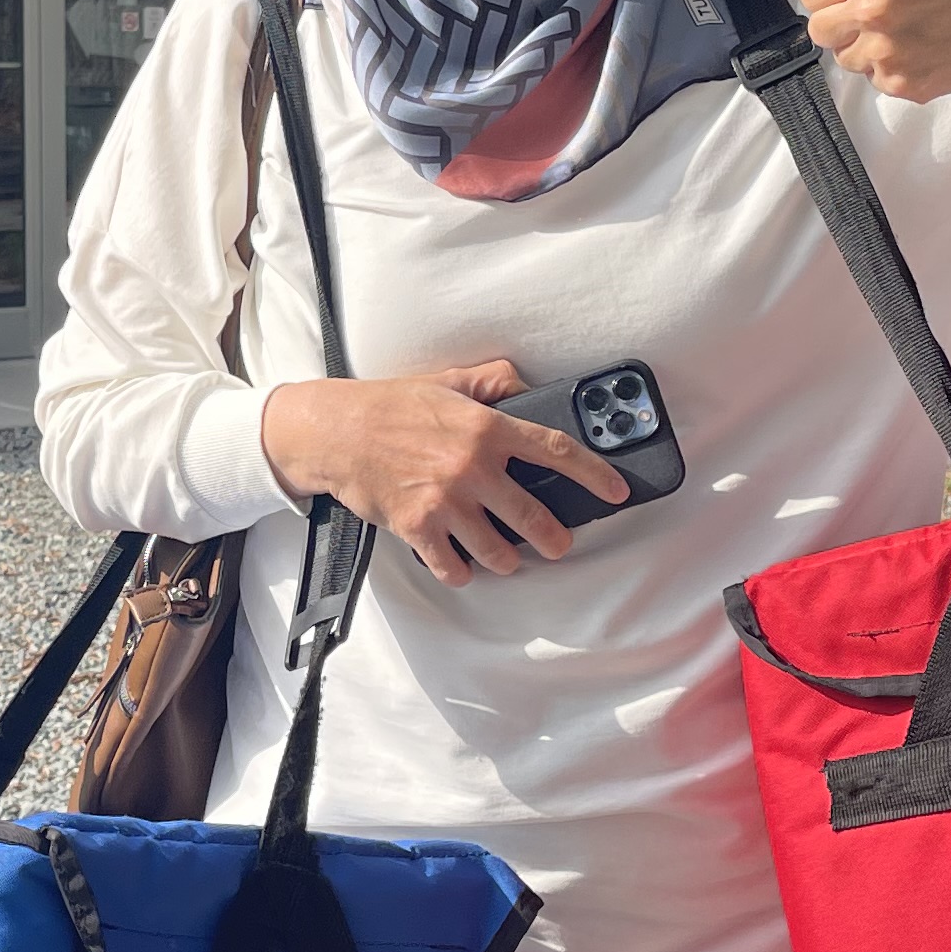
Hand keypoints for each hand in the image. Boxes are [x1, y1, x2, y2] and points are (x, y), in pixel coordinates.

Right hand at [259, 358, 631, 584]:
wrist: (335, 431)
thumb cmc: (390, 404)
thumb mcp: (447, 380)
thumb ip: (493, 381)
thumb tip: (526, 385)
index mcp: (487, 427)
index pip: (557, 451)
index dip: (595, 474)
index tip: (615, 491)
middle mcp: (473, 467)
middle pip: (534, 517)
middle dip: (554, 538)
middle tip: (557, 543)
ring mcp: (446, 501)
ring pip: (498, 550)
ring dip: (507, 559)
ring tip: (507, 555)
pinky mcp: (419, 528)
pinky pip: (453, 565)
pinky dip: (461, 570)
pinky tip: (461, 564)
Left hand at [793, 0, 950, 102]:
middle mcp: (873, 11)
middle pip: (820, 30)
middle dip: (846, 19)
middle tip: (887, 6)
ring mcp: (889, 52)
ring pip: (846, 58)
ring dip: (868, 46)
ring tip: (907, 26)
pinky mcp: (905, 84)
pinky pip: (876, 80)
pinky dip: (894, 68)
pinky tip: (922, 47)